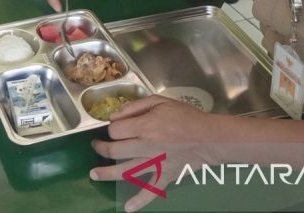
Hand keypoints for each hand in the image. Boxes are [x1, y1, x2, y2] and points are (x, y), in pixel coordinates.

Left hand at [90, 96, 220, 210]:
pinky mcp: (165, 176)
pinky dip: (139, 201)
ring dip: (107, 174)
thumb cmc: (185, 117)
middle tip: (97, 146)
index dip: (111, 127)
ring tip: (94, 174)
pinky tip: (128, 208)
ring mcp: (155, 164)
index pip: (115, 130)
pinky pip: (151, 190)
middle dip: (101, 148)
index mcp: (145, 127)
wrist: (210, 137)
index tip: (114, 126)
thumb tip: (115, 116)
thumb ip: (135, 107)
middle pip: (115, 151)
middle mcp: (146, 147)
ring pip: (125, 171)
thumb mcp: (160, 101)